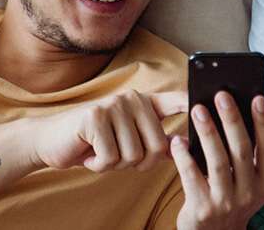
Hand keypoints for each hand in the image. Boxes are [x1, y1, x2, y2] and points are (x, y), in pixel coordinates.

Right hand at [30, 90, 186, 171]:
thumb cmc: (95, 143)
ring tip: (101, 151)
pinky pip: (112, 158)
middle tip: (117, 155)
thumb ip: (153, 140)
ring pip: (134, 155)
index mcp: (144, 103)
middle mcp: (132, 98)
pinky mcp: (95, 118)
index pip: (175, 100)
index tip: (210, 103)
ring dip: (116, 165)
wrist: (53, 141)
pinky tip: (90, 153)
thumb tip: (181, 147)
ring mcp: (113, 105)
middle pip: (157, 147)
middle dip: (138, 163)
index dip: (193, 103)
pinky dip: (100, 165)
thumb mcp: (127, 139)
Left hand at [170, 92, 263, 229]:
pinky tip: (178, 140)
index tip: (258, 98)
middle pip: (242, 151)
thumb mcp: (255, 182)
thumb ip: (263, 156)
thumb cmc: (234, 198)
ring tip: (198, 109)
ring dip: (208, 133)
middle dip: (232, 120)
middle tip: (221, 95)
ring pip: (217, 162)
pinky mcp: (202, 209)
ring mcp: (226, 202)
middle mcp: (250, 193)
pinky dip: (184, 156)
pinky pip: (192, 177)